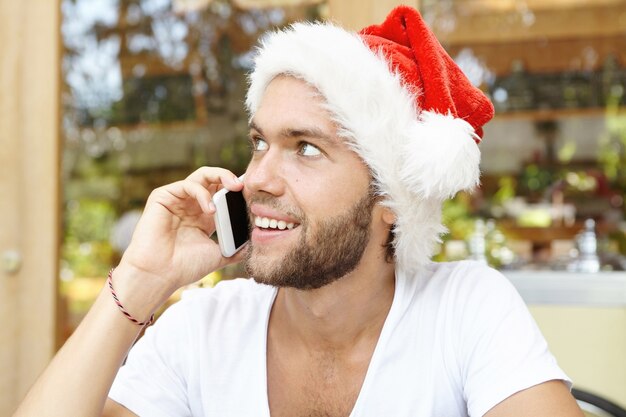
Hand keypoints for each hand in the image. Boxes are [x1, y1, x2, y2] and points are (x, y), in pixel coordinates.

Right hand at [117, 167, 245, 297]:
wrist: (160, 275)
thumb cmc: (184, 267)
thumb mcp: (219, 255)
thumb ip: (237, 247)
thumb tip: (256, 243)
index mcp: (204, 217)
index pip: (223, 194)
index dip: (237, 191)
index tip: (254, 193)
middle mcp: (191, 206)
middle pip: (212, 180)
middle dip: (230, 178)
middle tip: (244, 185)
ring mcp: (177, 200)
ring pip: (201, 176)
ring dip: (220, 177)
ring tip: (233, 188)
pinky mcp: (162, 197)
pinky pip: (186, 185)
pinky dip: (202, 193)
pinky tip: (210, 209)